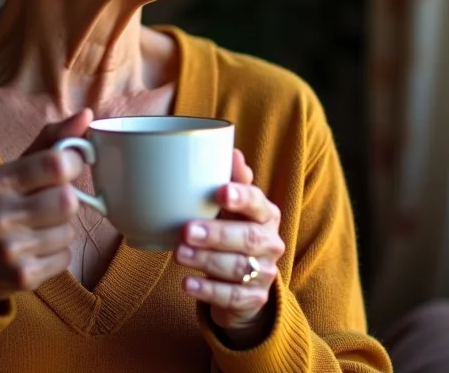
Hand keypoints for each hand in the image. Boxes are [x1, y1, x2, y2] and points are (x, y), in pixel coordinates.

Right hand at [0, 109, 92, 306]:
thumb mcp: (10, 169)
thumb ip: (51, 140)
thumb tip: (87, 115)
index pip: (56, 163)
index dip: (73, 163)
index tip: (69, 167)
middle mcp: (0, 214)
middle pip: (68, 201)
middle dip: (66, 201)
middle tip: (49, 203)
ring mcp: (10, 249)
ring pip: (70, 232)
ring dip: (61, 229)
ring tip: (37, 229)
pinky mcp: (21, 278)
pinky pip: (65, 258)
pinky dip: (56, 254)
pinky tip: (34, 250)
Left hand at [174, 149, 284, 346]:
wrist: (243, 279)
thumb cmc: (232, 227)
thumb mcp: (231, 204)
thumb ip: (231, 178)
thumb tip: (231, 150)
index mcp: (265, 213)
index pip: (257, 203)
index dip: (241, 197)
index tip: (220, 192)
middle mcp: (270, 242)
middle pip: (248, 238)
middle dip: (217, 234)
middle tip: (187, 230)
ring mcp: (264, 273)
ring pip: (238, 268)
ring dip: (206, 261)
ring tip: (179, 254)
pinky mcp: (253, 299)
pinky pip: (232, 297)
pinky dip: (208, 291)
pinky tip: (186, 284)